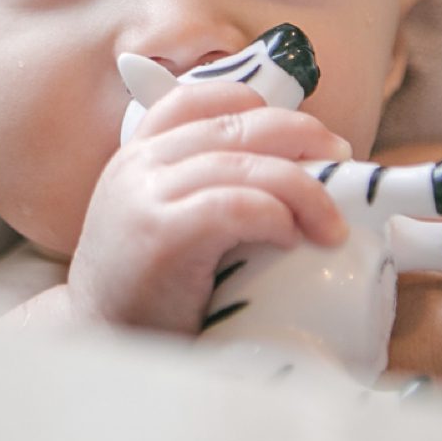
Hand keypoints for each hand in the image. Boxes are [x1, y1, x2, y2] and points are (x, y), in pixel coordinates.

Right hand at [65, 81, 353, 334]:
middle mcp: (139, 164)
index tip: (305, 135)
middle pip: (236, 125)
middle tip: (343, 162)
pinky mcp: (160, 235)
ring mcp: (145, 196)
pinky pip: (233, 206)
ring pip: (243, 164)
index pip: (200, 98)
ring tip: (331, 224)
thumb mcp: (166, 219)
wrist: (98, 343)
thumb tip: (297, 173)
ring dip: (303, 188)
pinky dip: (273, 215)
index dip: (260, 106)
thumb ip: (207, 188)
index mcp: (140, 153)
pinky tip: (291, 237)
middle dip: (302, 136)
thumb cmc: (147, 290)